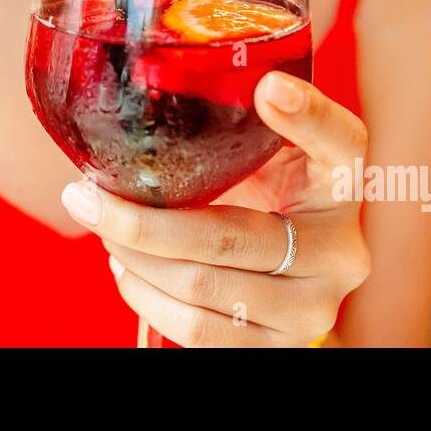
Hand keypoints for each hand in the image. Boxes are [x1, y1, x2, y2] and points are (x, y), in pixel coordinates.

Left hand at [60, 71, 369, 346]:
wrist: (294, 276)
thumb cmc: (268, 195)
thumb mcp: (266, 148)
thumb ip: (240, 114)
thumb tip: (160, 81)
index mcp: (342, 182)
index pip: (341, 142)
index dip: (308, 115)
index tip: (269, 87)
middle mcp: (341, 250)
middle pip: (230, 237)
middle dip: (142, 221)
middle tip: (87, 198)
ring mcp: (313, 308)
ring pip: (203, 289)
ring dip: (136, 259)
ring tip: (104, 232)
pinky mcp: (279, 349)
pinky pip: (199, 332)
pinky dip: (147, 298)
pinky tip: (127, 268)